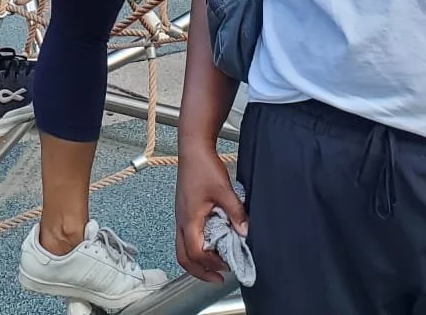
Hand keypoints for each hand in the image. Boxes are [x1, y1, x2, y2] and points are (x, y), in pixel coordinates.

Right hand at [174, 146, 246, 283]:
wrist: (193, 148)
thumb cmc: (204, 166)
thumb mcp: (224, 190)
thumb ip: (235, 212)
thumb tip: (244, 232)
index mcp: (189, 219)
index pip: (195, 253)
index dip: (211, 263)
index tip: (227, 265)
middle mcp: (181, 221)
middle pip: (183, 257)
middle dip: (199, 271)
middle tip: (217, 277)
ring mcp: (180, 216)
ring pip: (182, 248)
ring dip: (197, 260)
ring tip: (215, 264)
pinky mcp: (184, 211)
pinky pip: (186, 237)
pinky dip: (197, 246)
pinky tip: (211, 243)